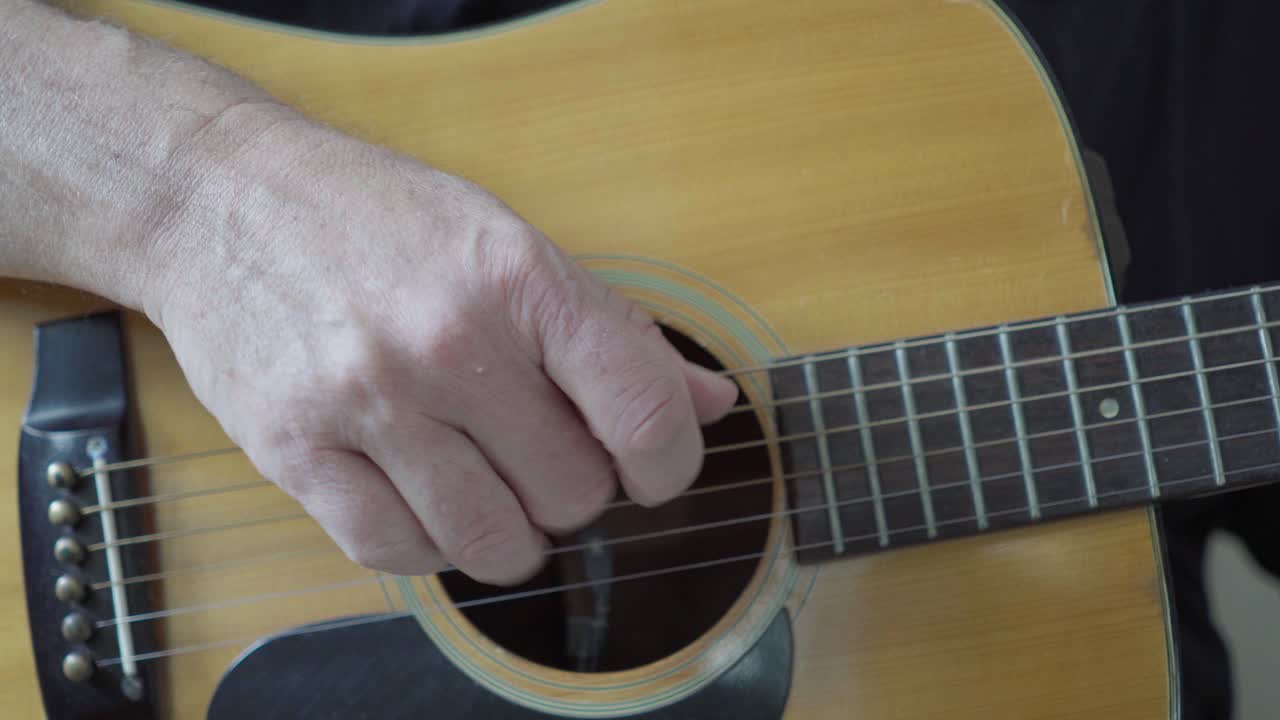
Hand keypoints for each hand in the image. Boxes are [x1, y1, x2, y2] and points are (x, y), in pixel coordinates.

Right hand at [143, 103, 738, 584]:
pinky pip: (398, 555)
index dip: (669, 463)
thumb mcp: (510, 245)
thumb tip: (712, 403)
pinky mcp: (294, 449)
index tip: (653, 469)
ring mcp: (367, 400)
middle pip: (573, 493)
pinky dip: (427, 545)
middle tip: (537, 452)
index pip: (641, 409)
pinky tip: (423, 499)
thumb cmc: (380, 220)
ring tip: (486, 484)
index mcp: (519, 278)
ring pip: (493, 543)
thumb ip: (616, 333)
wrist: (223, 201)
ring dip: (508, 531)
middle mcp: (448, 340)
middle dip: (572, 488)